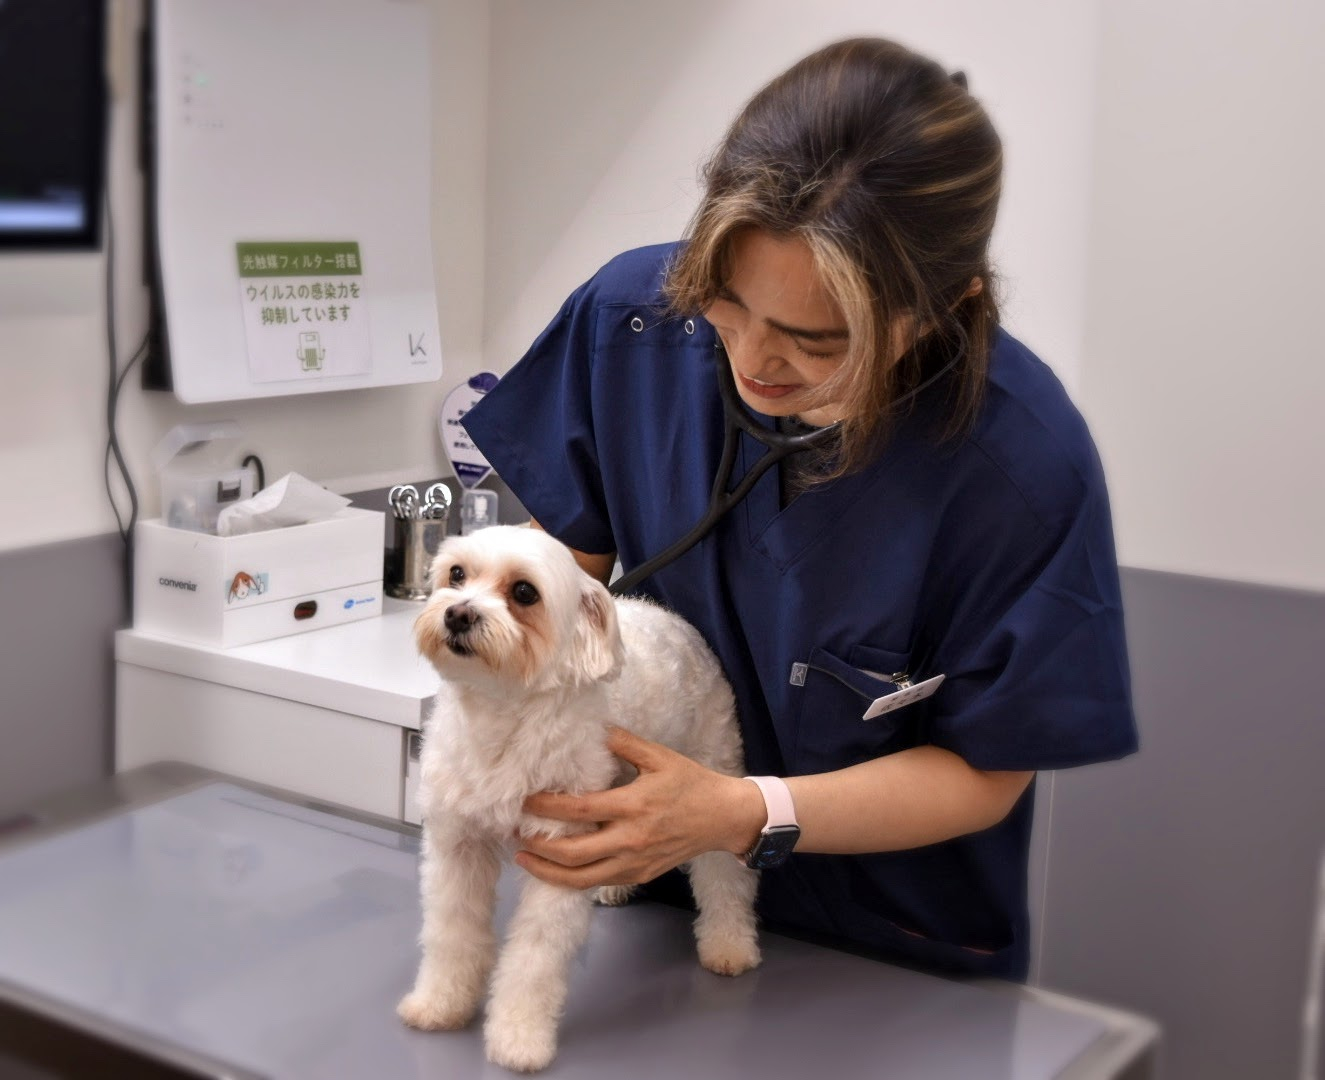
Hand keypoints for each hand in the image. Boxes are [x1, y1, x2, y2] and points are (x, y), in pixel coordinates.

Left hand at [515, 727, 763, 889]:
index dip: (547, 807)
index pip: (579, 810)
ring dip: (548, 871)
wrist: (723, 817)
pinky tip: (556, 868)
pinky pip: (599, 883)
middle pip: (573, 853)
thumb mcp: (659, 756)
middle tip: (512, 834)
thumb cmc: (690, 782)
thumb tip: (592, 728)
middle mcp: (630, 840)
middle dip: (537, 846)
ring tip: (523, 859)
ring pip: (582, 879)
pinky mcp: (640, 876)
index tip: (524, 800)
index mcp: (633, 806)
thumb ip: (623, 743)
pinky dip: (573, 880)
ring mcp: (635, 863)